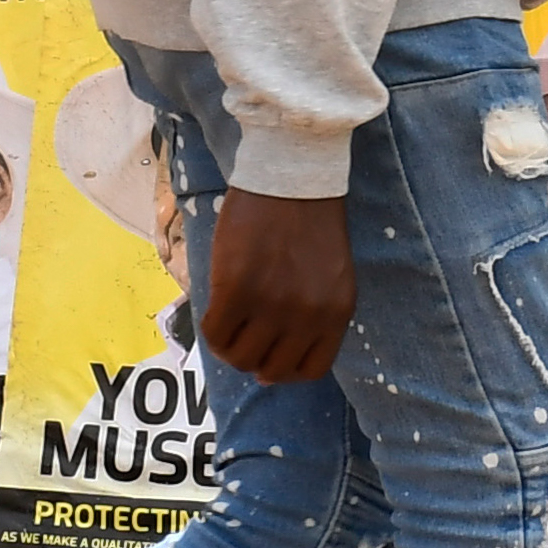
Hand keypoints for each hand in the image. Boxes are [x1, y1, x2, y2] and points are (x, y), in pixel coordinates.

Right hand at [203, 186, 356, 383]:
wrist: (291, 178)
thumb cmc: (310, 222)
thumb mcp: (331, 277)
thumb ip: (314, 317)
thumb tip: (270, 366)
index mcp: (337, 313)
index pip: (311, 370)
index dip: (285, 370)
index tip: (269, 358)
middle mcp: (307, 315)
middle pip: (271, 369)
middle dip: (254, 361)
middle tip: (243, 339)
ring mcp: (271, 303)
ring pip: (240, 357)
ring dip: (228, 348)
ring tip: (226, 325)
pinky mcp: (237, 287)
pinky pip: (216, 332)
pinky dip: (210, 332)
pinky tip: (213, 313)